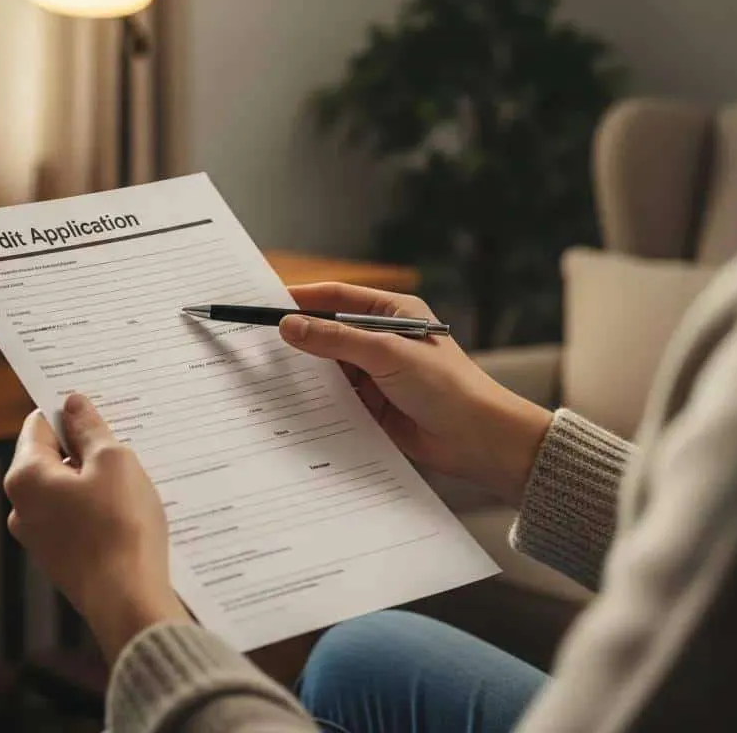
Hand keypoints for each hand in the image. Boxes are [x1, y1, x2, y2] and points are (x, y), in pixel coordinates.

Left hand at [3, 395, 187, 663]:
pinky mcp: (60, 558)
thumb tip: (73, 403)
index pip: (40, 424)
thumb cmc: (119, 526)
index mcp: (26, 477)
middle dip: (85, 447)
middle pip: (52, 456)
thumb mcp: (113, 461)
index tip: (100, 410)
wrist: (127, 601)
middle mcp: (21, 507)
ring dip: (95, 478)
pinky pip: (75, 516)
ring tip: (131, 480)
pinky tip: (126, 511)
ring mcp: (38, 537)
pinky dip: (97, 507)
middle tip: (123, 443)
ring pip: (66, 488)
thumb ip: (90, 428)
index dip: (70, 412)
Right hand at [281, 284, 551, 506]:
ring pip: (329, 365)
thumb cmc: (447, 386)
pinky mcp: (372, 403)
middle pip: (329, 330)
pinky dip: (317, 397)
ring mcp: (376, 372)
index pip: (337, 296)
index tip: (266, 304)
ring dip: (306, 370)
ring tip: (268, 373)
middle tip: (258, 340)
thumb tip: (290, 326)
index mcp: (392, 312)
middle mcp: (381, 338)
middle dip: (298, 335)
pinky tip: (293, 402)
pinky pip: (335, 395)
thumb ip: (336, 339)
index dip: (301, 298)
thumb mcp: (387, 354)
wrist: (478, 440)